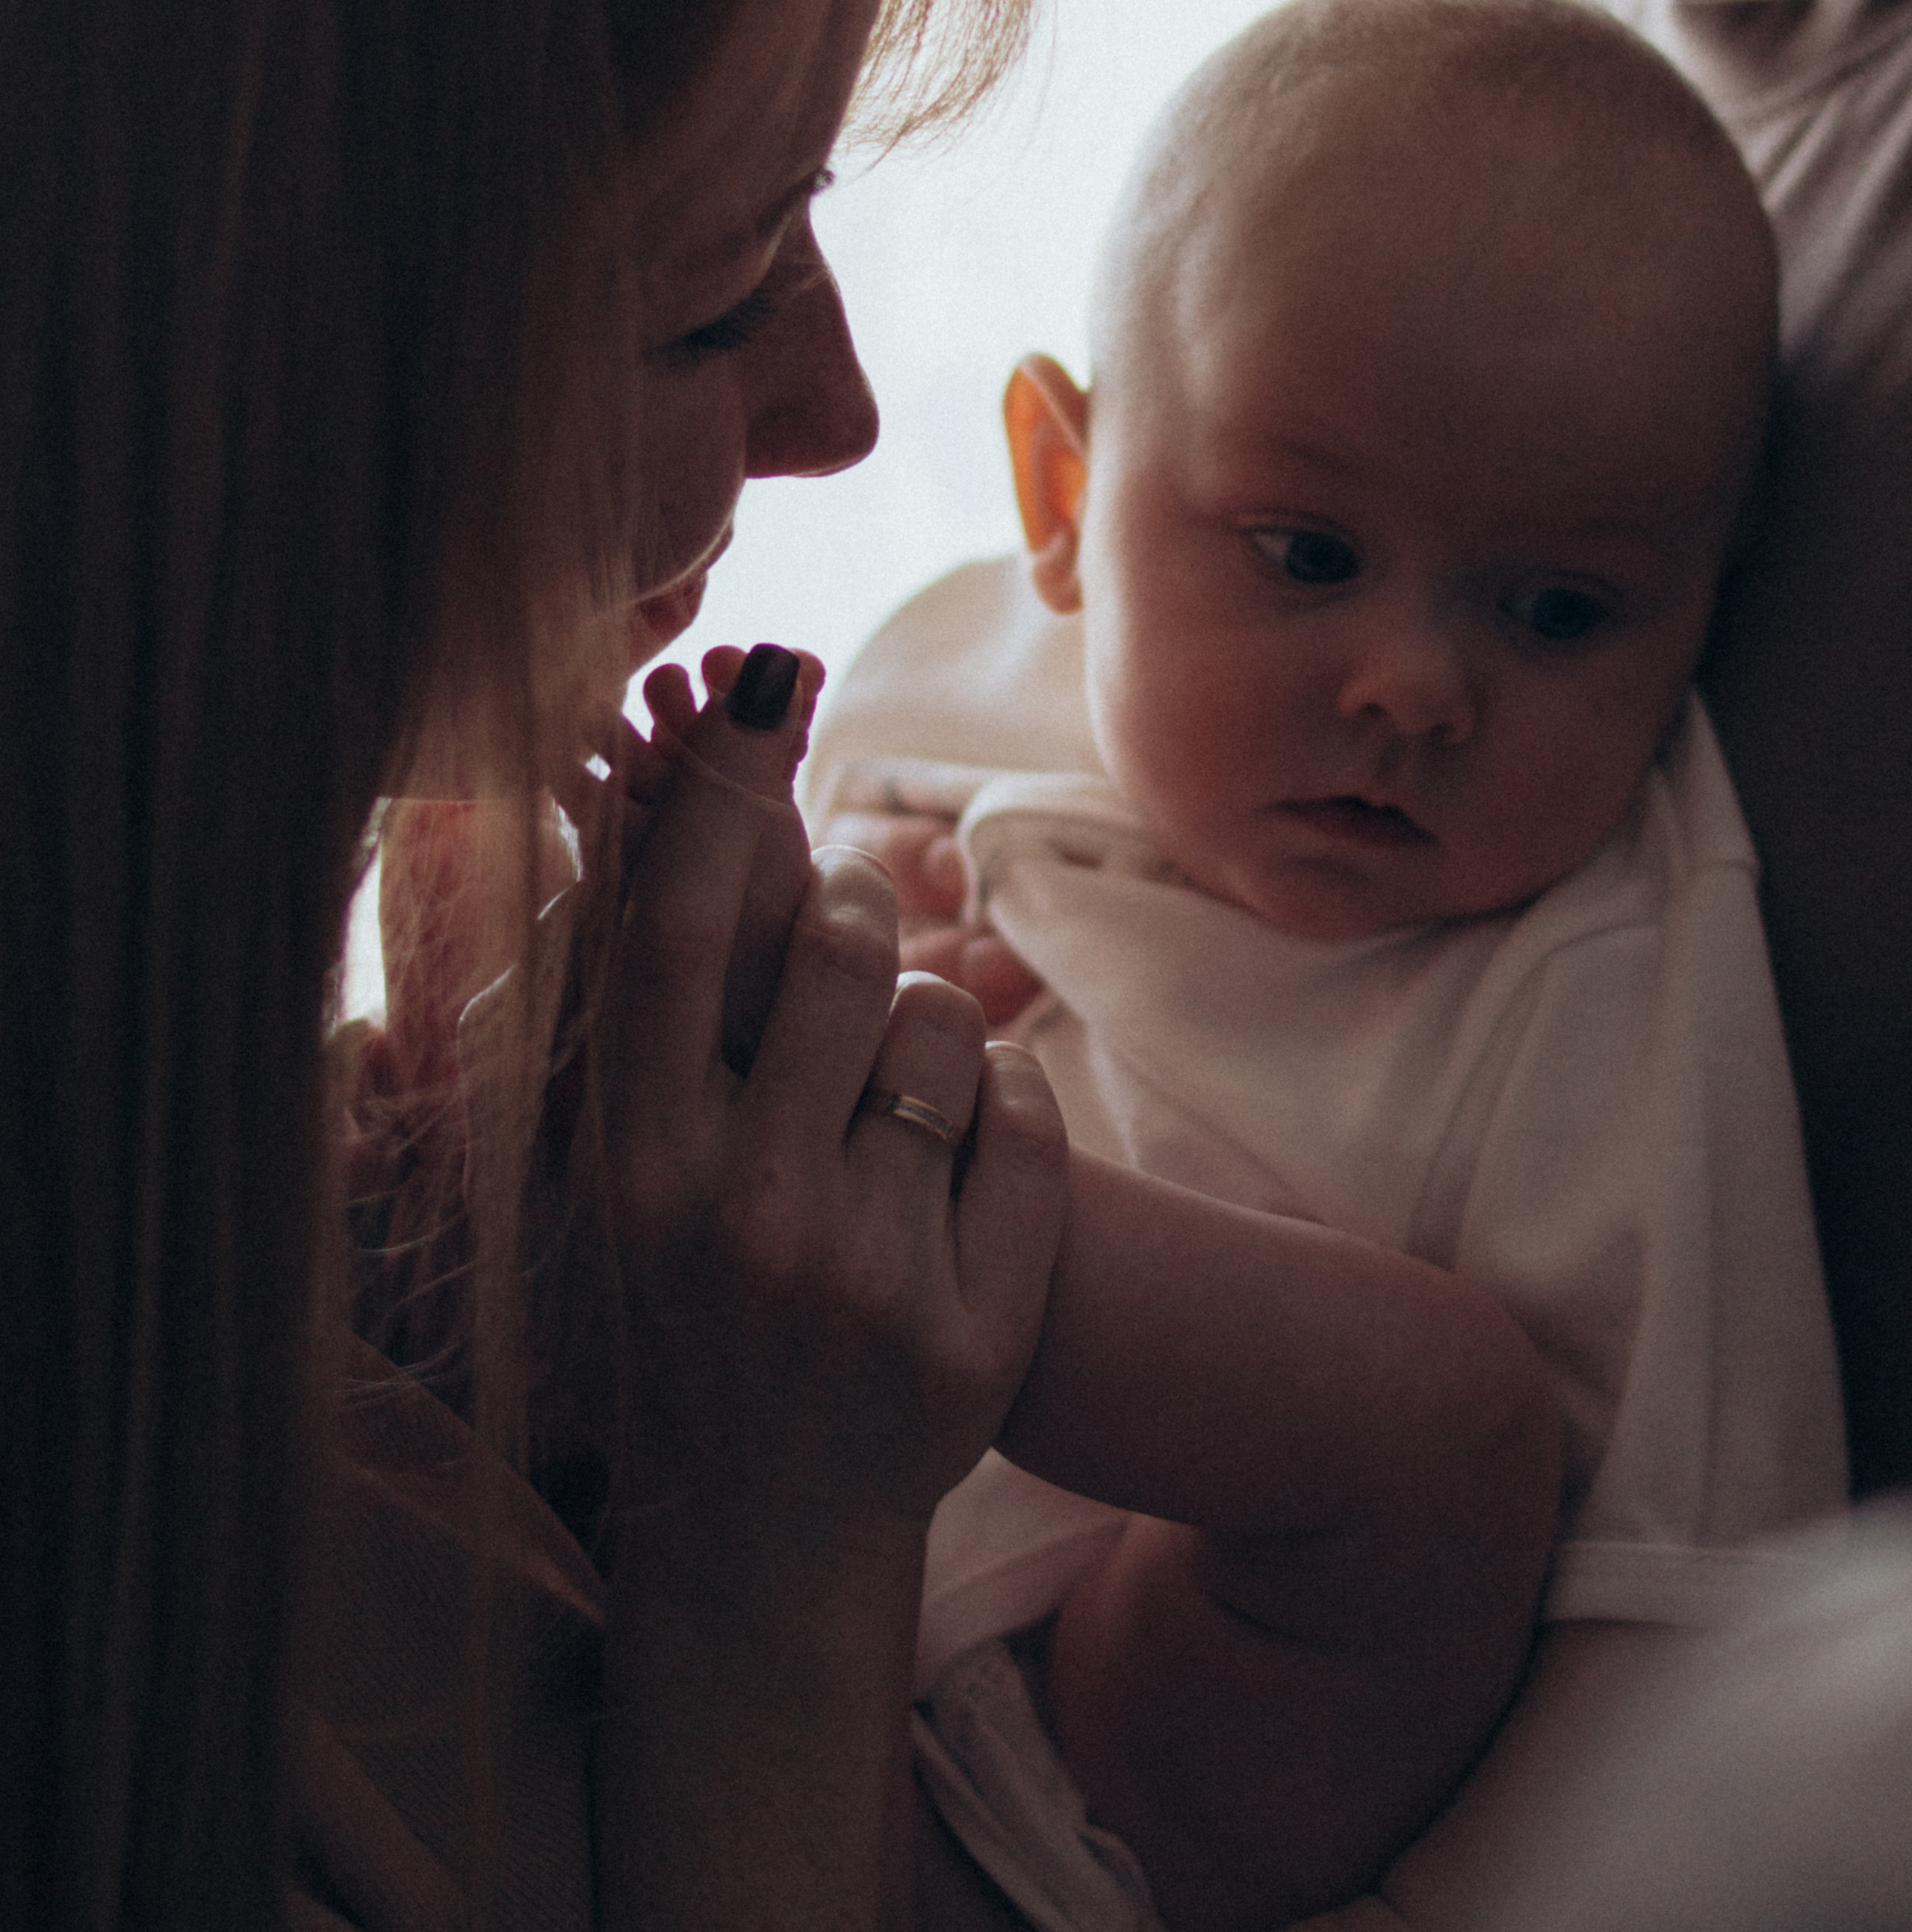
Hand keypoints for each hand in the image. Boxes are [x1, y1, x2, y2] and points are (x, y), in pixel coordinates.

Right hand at [539, 667, 1068, 1543]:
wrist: (761, 1535)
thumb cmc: (693, 1305)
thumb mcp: (639, 1168)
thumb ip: (670, 1010)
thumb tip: (698, 799)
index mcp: (634, 1160)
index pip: (676, 932)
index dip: (718, 788)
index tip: (763, 674)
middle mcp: (737, 1215)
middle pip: (840, 952)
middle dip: (865, 909)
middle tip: (859, 928)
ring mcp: (861, 1281)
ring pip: (949, 1026)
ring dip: (937, 1028)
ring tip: (893, 1105)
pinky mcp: (971, 1336)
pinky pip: (1029, 1120)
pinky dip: (1009, 1118)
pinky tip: (954, 1183)